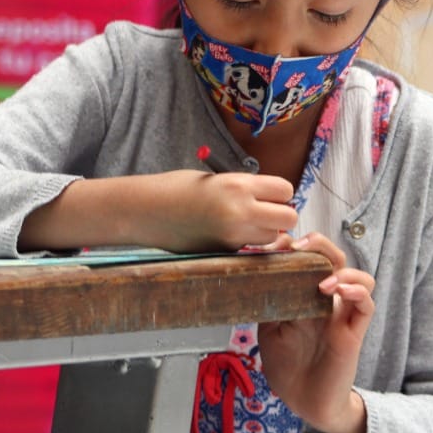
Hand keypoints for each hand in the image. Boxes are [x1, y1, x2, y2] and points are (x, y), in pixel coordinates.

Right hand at [17, 171, 296, 253]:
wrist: (143, 211)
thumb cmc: (177, 188)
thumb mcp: (216, 179)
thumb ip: (245, 189)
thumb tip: (272, 200)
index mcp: (237, 185)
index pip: (286, 190)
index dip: (279, 192)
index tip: (269, 193)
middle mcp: (240, 211)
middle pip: (288, 218)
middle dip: (281, 216)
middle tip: (264, 212)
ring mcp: (232, 236)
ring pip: (273, 238)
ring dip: (267, 233)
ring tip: (244, 224)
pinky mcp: (223, 253)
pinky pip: (251, 249)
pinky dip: (248, 244)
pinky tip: (228, 235)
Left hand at [257, 232, 373, 432]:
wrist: (302, 403)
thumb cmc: (287, 367)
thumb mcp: (268, 329)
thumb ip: (271, 301)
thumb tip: (259, 272)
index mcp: (307, 296)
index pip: (311, 258)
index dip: (297, 244)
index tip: (276, 242)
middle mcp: (328, 301)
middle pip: (336, 258)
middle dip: (320, 243)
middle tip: (299, 245)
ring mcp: (342, 315)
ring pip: (360, 277)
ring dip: (342, 270)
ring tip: (322, 279)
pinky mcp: (353, 333)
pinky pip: (366, 305)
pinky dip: (356, 291)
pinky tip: (337, 292)